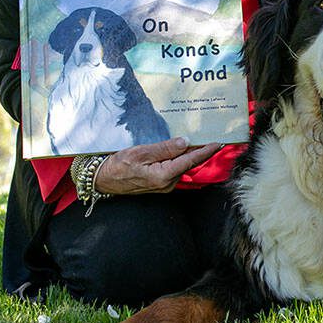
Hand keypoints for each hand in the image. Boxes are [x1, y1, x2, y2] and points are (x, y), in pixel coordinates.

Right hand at [94, 138, 220, 194]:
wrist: (104, 179)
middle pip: (188, 164)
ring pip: (182, 167)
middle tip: (212, 138)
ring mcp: (164, 185)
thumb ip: (164, 148)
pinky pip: (174, 169)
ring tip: (199, 141)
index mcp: (163, 175)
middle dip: (200, 151)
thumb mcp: (140, 152)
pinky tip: (181, 150)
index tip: (218, 143)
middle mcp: (167, 183)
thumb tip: (184, 142)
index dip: (205, 151)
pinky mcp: (160, 183)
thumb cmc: (118, 165)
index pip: (190, 161)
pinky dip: (179, 159)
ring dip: (189, 155)